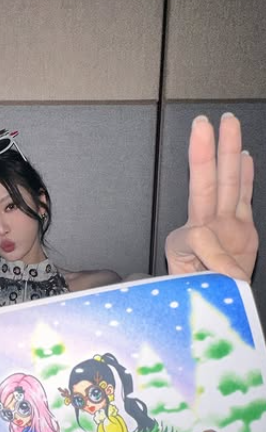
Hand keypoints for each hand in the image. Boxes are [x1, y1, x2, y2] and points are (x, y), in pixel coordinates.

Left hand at [165, 113, 257, 281]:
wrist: (214, 306)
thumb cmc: (197, 296)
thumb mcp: (197, 289)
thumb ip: (210, 274)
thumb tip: (225, 264)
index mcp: (186, 243)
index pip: (197, 235)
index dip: (211, 253)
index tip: (225, 277)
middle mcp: (205, 227)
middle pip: (205, 183)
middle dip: (205, 154)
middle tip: (203, 125)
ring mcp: (224, 225)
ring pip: (226, 182)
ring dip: (227, 152)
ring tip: (228, 125)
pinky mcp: (243, 228)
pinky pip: (244, 196)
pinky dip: (245, 176)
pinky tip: (245, 156)